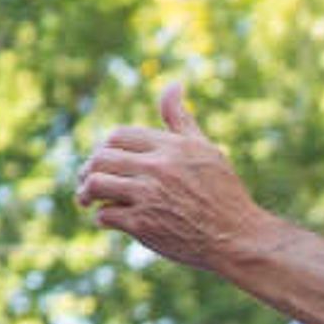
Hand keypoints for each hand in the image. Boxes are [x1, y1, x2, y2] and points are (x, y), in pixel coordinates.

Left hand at [77, 83, 273, 273]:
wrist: (238, 238)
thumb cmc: (223, 192)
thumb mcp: (205, 149)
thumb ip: (181, 119)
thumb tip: (173, 84)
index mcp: (171, 147)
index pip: (118, 135)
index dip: (105, 147)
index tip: (104, 158)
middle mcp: (157, 168)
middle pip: (101, 157)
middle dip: (88, 168)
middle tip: (86, 180)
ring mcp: (148, 196)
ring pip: (96, 183)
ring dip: (86, 192)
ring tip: (86, 199)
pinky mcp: (143, 225)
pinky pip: (106, 215)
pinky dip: (102, 218)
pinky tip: (108, 219)